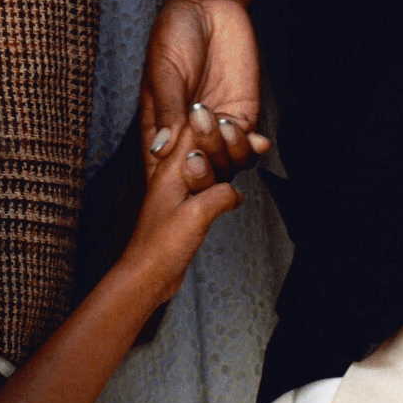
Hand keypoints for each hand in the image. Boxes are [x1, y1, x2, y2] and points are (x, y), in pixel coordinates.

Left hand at [125, 116, 243, 307]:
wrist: (148, 275)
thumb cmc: (160, 247)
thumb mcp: (196, 216)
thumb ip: (220, 196)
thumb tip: (236, 192)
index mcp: (170, 170)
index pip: (194, 133)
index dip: (218, 126)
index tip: (243, 127)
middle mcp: (173, 176)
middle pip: (202, 146)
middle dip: (227, 140)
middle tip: (254, 140)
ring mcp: (179, 192)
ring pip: (207, 166)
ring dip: (226, 161)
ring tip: (250, 154)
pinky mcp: (185, 208)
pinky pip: (208, 188)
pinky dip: (223, 186)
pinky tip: (233, 193)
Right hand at [140, 0, 268, 180]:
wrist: (210, 7)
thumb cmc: (176, 33)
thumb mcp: (163, 69)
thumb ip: (165, 109)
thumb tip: (159, 149)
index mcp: (161, 126)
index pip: (162, 169)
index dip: (169, 181)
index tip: (177, 168)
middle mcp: (189, 134)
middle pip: (197, 176)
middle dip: (201, 171)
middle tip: (197, 143)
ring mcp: (217, 128)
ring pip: (225, 167)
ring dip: (223, 153)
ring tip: (218, 121)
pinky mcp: (243, 117)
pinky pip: (248, 148)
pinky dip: (251, 149)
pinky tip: (251, 136)